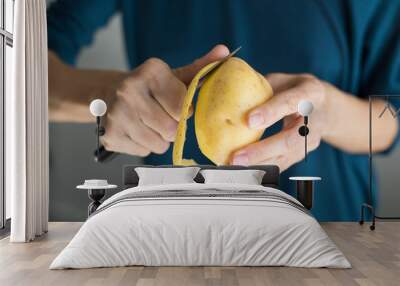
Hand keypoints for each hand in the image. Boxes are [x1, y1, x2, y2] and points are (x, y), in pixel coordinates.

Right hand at [101, 45, 229, 155]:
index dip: (184, 110)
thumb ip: (200, 68)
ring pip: (159, 144)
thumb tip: (225, 53)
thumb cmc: (149, 87)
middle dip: (173, 127)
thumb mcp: (174, 76)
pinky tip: (137, 130)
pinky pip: (144, 152)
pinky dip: (145, 146)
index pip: (182, 106)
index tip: (175, 103)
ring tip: (149, 123)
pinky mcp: (111, 135)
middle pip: (171, 129)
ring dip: (160, 138)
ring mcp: (117, 114)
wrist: (110, 94)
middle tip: (163, 116)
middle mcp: (130, 90)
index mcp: (150, 72)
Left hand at [231, 73, 331, 170]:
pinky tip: (241, 172)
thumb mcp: (282, 80)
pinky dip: (261, 170)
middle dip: (262, 151)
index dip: (271, 112)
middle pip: (290, 140)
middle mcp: (313, 120)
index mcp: (310, 93)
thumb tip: (230, 91)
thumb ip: (262, 86)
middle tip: (236, 157)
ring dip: (257, 165)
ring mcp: (310, 142)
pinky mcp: (301, 155)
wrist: (323, 108)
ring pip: (285, 158)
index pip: (291, 102)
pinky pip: (281, 165)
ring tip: (233, 167)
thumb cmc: (294, 89)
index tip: (249, 120)